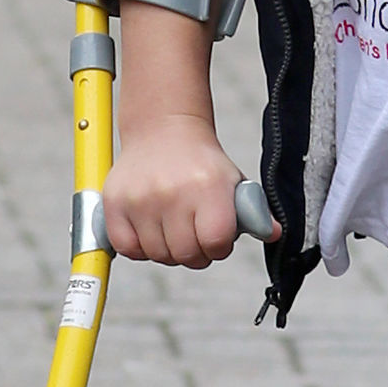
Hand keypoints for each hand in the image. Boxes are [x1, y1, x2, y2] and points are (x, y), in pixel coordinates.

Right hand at [101, 116, 248, 266]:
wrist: (163, 130)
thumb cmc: (202, 164)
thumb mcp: (234, 182)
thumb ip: (254, 212)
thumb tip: (273, 233)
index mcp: (208, 188)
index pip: (217, 244)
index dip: (220, 246)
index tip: (217, 235)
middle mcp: (172, 193)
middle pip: (186, 255)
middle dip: (195, 251)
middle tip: (194, 233)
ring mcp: (140, 199)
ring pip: (158, 254)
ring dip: (167, 249)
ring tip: (172, 226)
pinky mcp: (114, 202)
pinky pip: (127, 249)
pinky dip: (139, 247)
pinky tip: (150, 228)